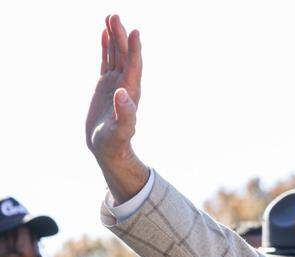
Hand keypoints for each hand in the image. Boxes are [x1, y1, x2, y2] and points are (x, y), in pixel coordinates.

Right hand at [86, 15, 149, 202]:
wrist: (108, 147)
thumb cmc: (115, 142)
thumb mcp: (120, 130)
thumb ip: (125, 114)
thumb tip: (122, 93)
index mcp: (131, 92)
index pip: (134, 66)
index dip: (135, 49)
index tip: (134, 31)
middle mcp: (126, 84)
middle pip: (125, 56)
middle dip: (121, 36)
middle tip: (115, 16)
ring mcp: (115, 83)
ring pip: (116, 55)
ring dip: (114, 37)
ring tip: (110, 18)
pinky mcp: (105, 85)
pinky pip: (106, 61)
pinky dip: (106, 48)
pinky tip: (104, 34)